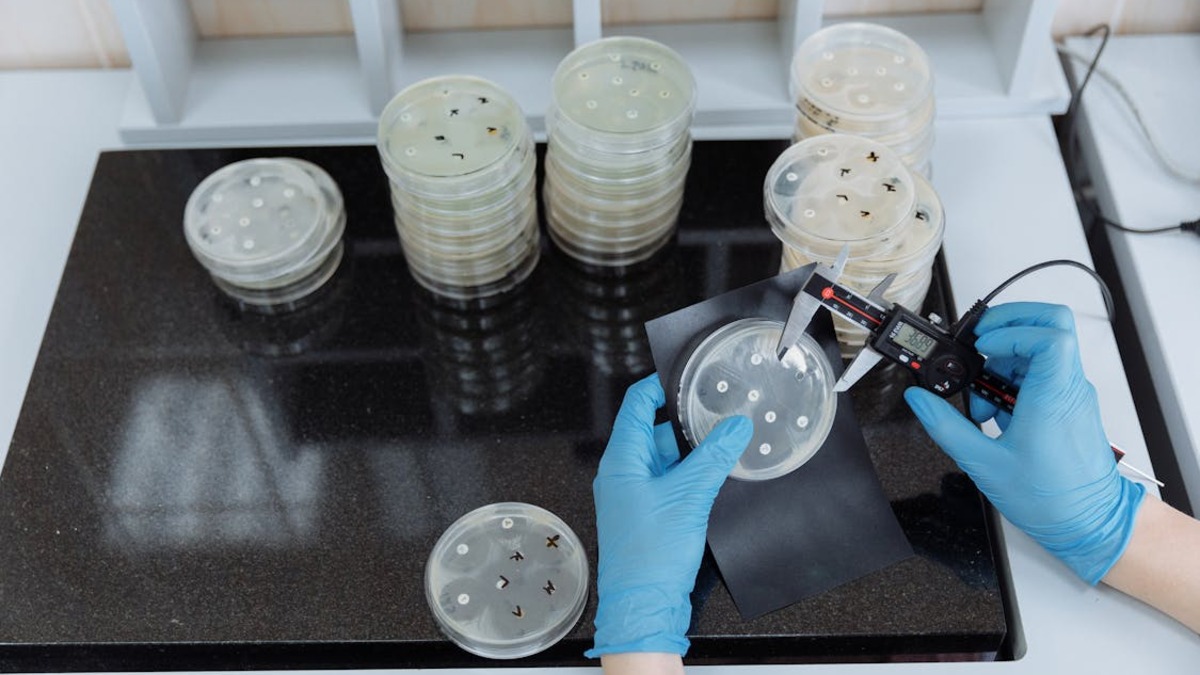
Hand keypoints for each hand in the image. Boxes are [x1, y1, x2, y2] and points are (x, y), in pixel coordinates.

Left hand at [587, 374, 752, 656]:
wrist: (643, 607)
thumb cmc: (652, 555)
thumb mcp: (689, 497)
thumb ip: (713, 457)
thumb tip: (735, 426)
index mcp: (622, 459)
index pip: (636, 404)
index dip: (659, 384)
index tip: (686, 373)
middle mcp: (624, 472)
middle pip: (655, 429)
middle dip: (687, 420)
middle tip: (721, 408)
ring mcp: (635, 494)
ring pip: (666, 457)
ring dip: (692, 450)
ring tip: (725, 438)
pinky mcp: (649, 513)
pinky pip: (670, 481)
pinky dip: (690, 474)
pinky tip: (716, 473)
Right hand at [903, 302, 1143, 583]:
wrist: (1089, 524)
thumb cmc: (1052, 500)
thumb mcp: (984, 463)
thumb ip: (945, 426)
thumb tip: (920, 400)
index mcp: (1052, 395)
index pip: (1047, 335)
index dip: (1011, 330)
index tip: (983, 346)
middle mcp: (1068, 388)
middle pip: (1051, 325)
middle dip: (1010, 325)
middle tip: (981, 342)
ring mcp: (1070, 395)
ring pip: (1042, 350)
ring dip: (1005, 361)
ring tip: (982, 396)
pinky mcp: (1067, 406)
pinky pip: (1041, 375)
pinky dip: (1013, 381)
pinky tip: (995, 413)